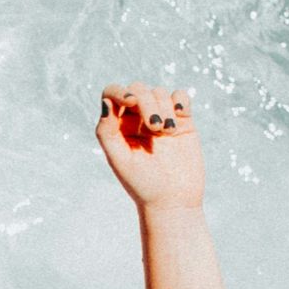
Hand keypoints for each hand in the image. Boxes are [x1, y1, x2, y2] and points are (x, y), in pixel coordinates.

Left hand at [96, 82, 204, 210]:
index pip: (112, 93)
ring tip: (166, 133)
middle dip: (146, 103)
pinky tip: (180, 115)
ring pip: (159, 92)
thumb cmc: (141, 183)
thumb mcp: (118, 159)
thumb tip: (106, 101)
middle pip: (138, 89)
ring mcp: (160, 117)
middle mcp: (136, 118)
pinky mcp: (182, 121)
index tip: (131, 102)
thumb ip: (107, 130)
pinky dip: (180, 100)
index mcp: (116, 124)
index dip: (120, 91)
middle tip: (155, 129)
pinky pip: (180, 96)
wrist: (172, 200)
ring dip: (163, 107)